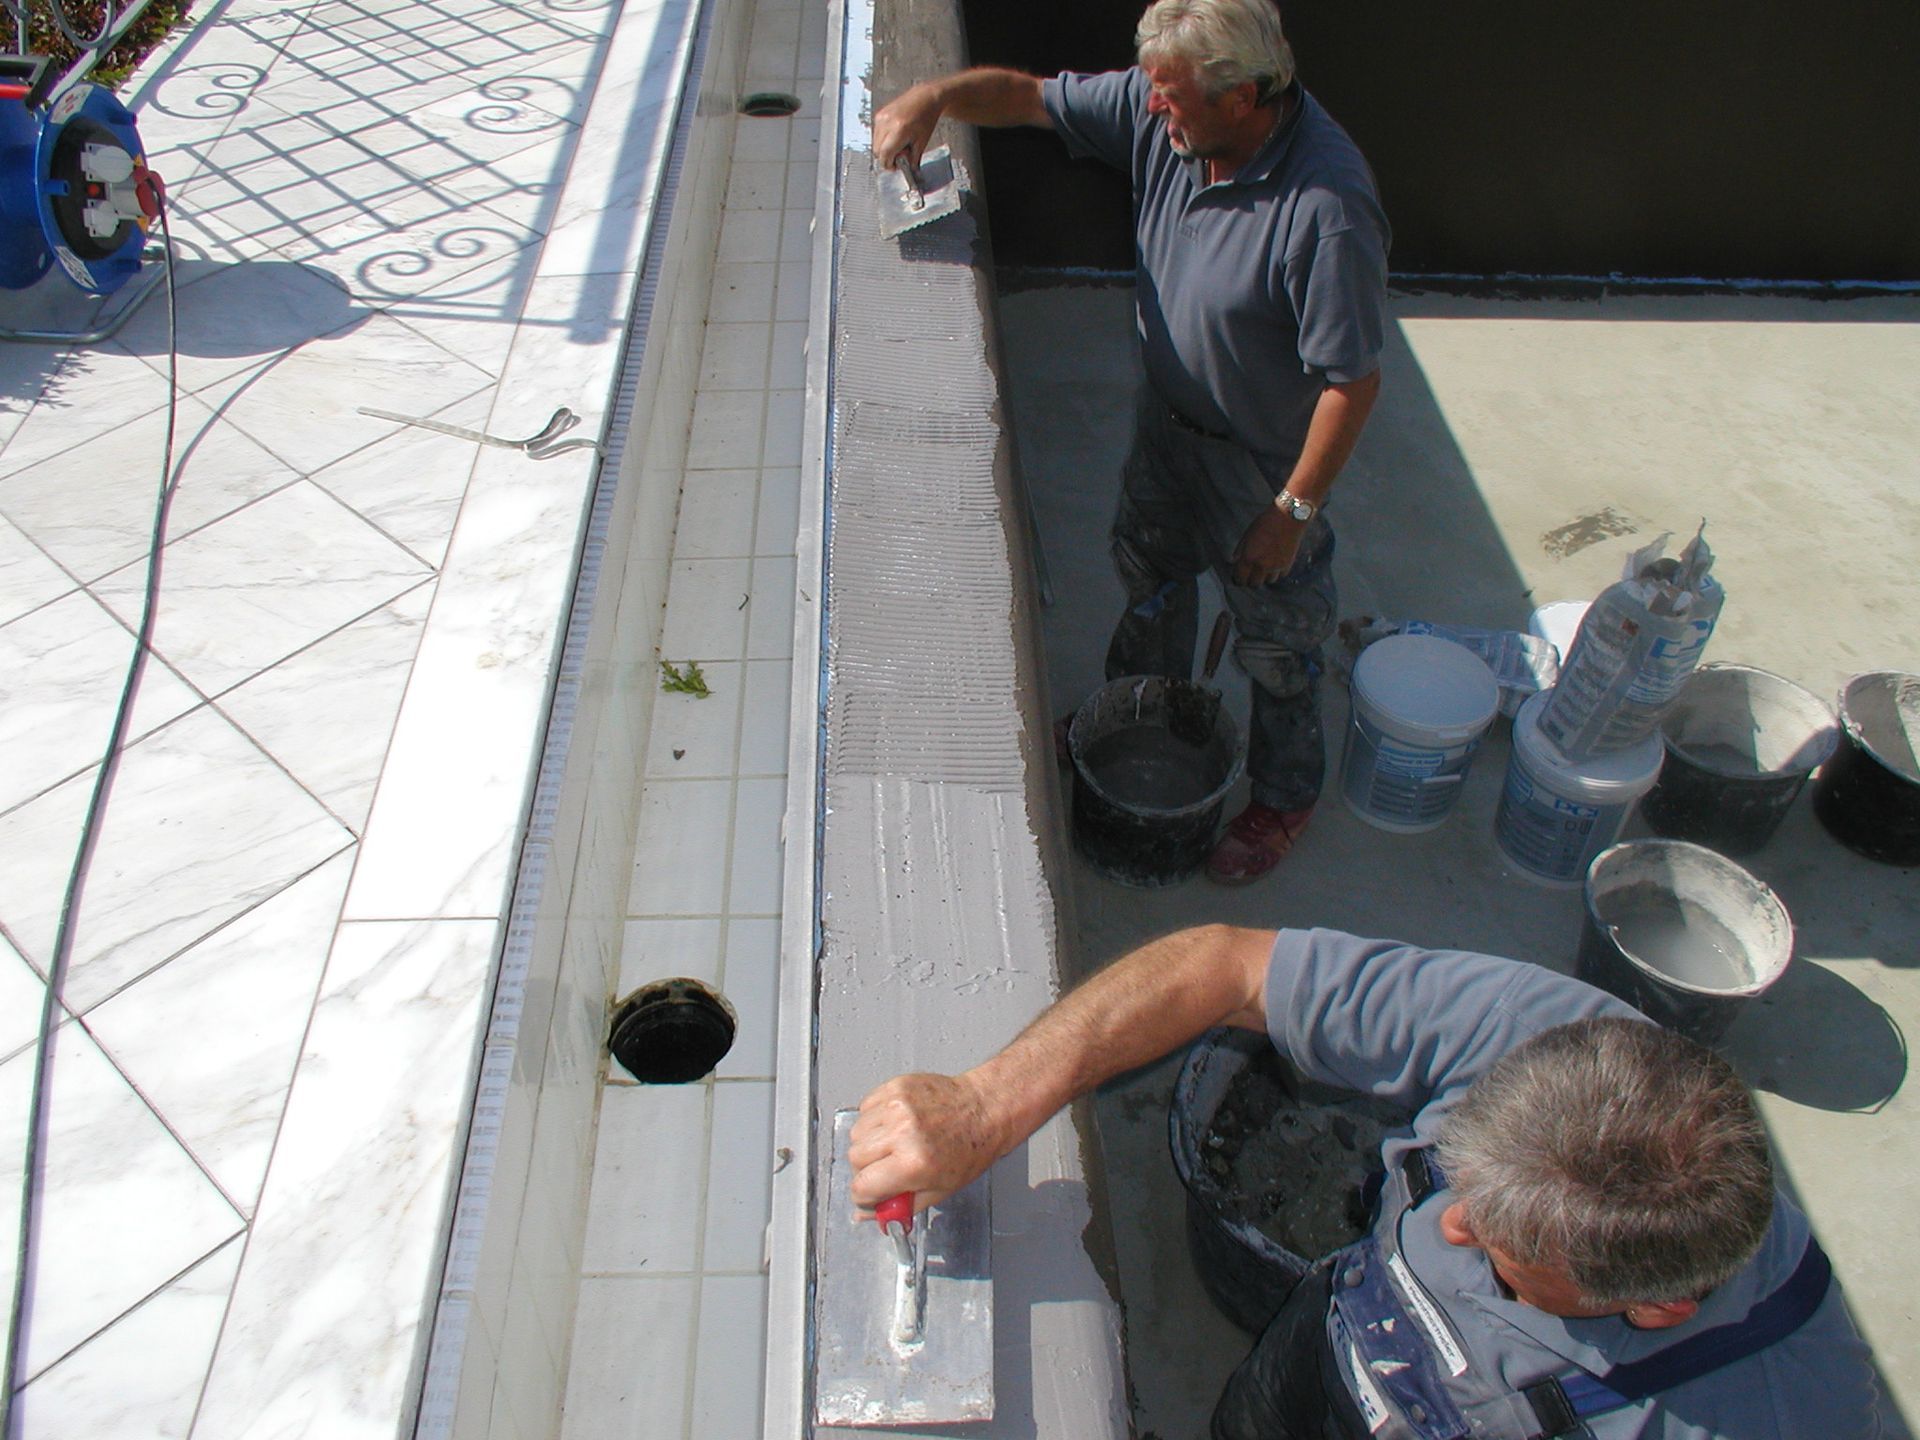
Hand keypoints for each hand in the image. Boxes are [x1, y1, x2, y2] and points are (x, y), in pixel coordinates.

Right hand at [848, 1071, 1003, 1215]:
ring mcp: (897, 1107)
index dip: (864, 1196)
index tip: (869, 1195)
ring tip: (894, 1144)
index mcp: (913, 1163)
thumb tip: (866, 1214)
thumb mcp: (938, 1191)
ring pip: (856, 1133)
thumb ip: (898, 1206)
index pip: (862, 1186)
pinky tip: (894, 1124)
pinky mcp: (895, 1087)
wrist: (984, 1110)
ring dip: (868, 1143)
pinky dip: (873, 1120)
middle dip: (867, 1169)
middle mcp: (903, 1133)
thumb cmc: (969, 1148)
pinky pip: (865, 1108)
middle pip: (854, 1158)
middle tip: (886, 1169)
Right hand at [873, 82, 944, 169]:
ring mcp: (881, 117)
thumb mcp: (922, 142)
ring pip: (875, 144)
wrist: (925, 98)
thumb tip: (907, 170)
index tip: (895, 167)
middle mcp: (887, 122)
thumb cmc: (926, 117)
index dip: (889, 164)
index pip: (884, 154)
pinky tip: (895, 136)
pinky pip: (876, 134)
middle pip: (877, 151)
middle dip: (887, 157)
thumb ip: (912, 159)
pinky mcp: (879, 115)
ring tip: (899, 144)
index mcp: (898, 130)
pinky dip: (883, 140)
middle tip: (900, 156)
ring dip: (884, 149)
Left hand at [1231, 507, 1305, 586]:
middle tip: (1250, 575)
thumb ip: (1240, 550)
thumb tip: (1235, 561)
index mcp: (1249, 558)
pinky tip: (1275, 564)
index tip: (1238, 578)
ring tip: (1263, 569)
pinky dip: (1277, 572)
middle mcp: (1262, 566)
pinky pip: (1280, 575)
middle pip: (1254, 584)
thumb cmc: (1265, 523)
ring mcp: (1276, 567)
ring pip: (1268, 581)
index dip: (1238, 579)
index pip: (1240, 578)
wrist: (1288, 517)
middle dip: (1250, 581)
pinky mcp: (1288, 565)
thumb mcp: (1247, 534)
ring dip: (1264, 577)